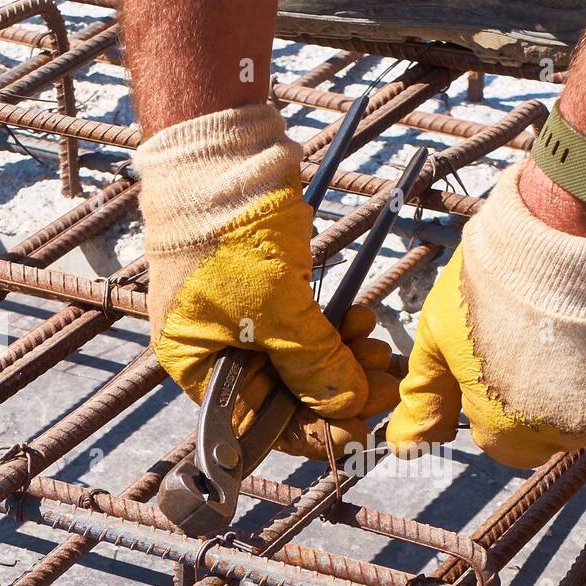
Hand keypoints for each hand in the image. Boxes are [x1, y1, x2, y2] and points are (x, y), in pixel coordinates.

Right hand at [137, 103, 397, 457]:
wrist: (225, 153)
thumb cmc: (229, 231)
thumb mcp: (276, 310)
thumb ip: (313, 366)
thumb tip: (349, 406)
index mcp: (199, 365)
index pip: (260, 423)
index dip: (313, 432)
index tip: (360, 431)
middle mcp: (219, 351)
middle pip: (287, 396)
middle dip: (339, 392)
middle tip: (385, 385)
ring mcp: (246, 322)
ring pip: (304, 363)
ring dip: (346, 360)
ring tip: (380, 350)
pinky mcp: (272, 293)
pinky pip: (309, 329)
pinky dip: (337, 331)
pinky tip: (363, 322)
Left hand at [388, 163, 585, 468]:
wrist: (578, 227)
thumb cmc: (499, 279)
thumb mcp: (438, 335)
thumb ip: (424, 396)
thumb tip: (404, 444)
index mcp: (510, 434)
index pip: (504, 442)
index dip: (497, 401)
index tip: (501, 358)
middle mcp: (569, 434)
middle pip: (553, 428)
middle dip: (543, 392)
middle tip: (535, 334)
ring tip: (574, 320)